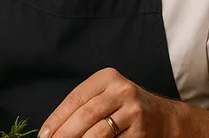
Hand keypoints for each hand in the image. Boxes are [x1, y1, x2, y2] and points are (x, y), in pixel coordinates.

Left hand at [40, 68, 169, 137]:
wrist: (164, 118)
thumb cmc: (126, 107)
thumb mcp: (106, 95)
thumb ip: (83, 106)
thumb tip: (53, 128)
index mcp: (108, 77)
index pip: (75, 98)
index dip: (57, 118)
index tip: (44, 134)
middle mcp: (122, 91)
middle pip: (85, 115)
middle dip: (64, 133)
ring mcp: (134, 111)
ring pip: (98, 132)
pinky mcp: (140, 132)